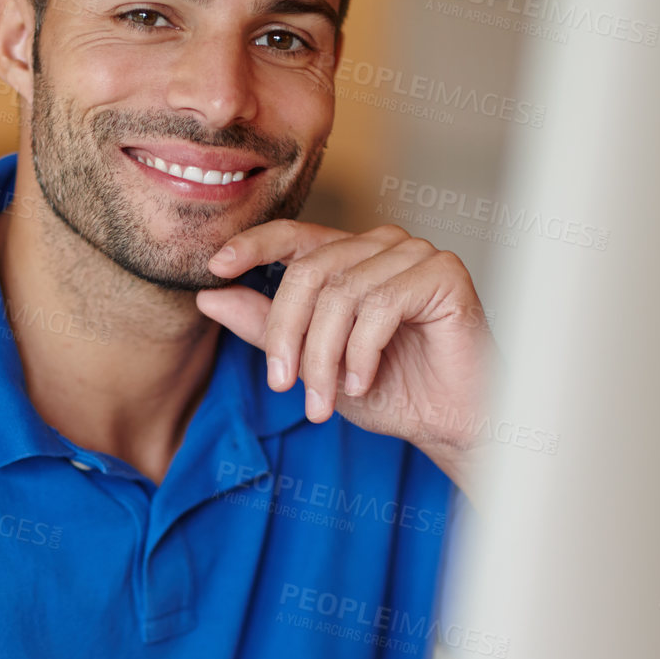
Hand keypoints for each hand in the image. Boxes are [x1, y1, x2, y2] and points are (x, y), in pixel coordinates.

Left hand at [195, 221, 492, 492]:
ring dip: (325, 356)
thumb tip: (209, 297)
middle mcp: (382, 244)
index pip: (293, 235)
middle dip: (288, 335)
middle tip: (284, 385)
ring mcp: (415, 253)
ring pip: (341, 294)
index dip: (251, 245)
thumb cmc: (390, 390)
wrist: (450, 422)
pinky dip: (362, 352)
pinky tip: (364, 382)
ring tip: (328, 398)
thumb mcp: (312, 361)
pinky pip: (380, 305)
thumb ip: (266, 327)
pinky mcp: (444, 272)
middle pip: (310, 272)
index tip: (214, 268)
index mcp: (349, 256)